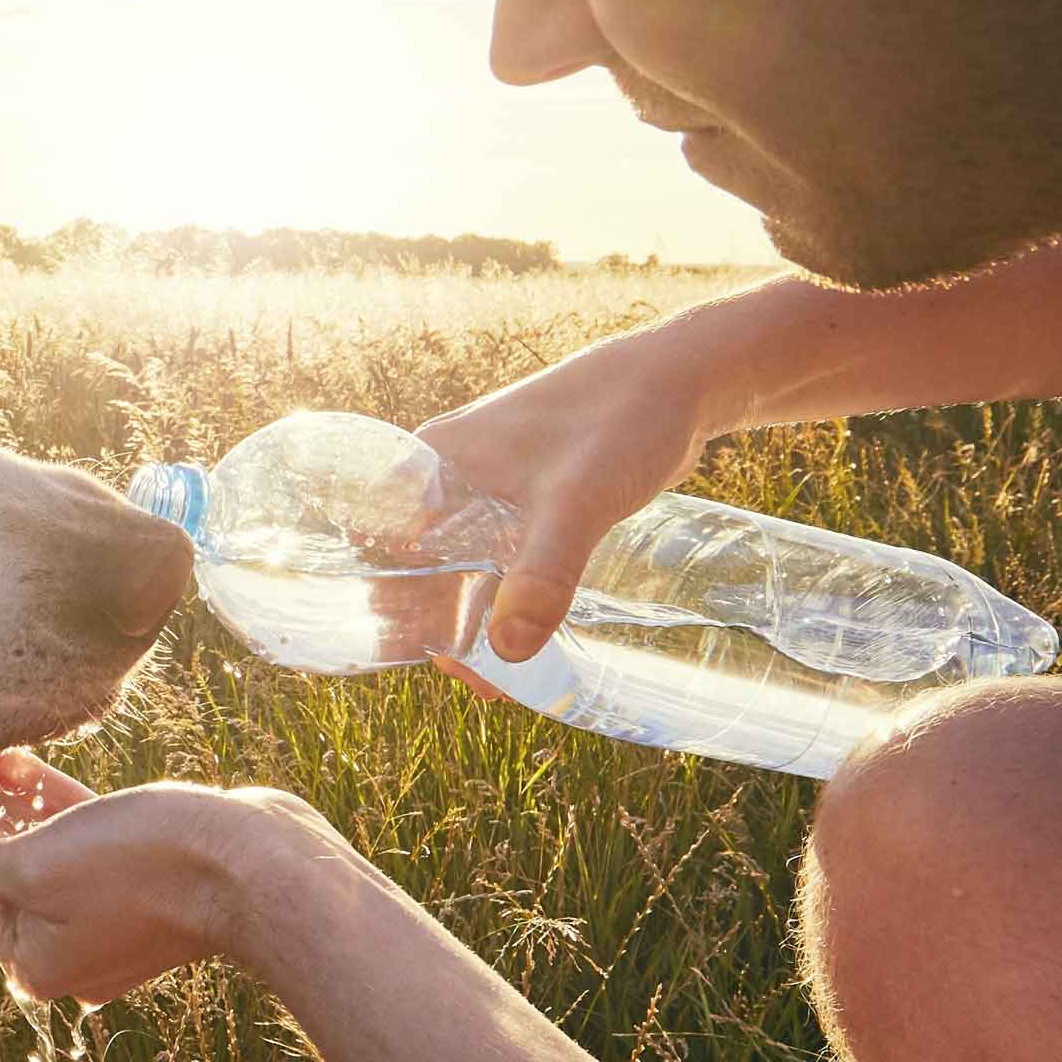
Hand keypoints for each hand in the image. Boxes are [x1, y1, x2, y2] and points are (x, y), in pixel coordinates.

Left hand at [0, 751, 327, 1004]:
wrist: (256, 866)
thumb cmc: (144, 869)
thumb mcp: (36, 868)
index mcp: (36, 958)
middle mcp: (69, 942)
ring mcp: (107, 909)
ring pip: (34, 845)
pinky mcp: (142, 871)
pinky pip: (77, 835)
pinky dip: (45, 801)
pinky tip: (11, 760)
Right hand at [413, 313, 718, 659]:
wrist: (680, 381)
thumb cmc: (618, 421)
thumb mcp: (575, 501)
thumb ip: (543, 573)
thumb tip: (507, 651)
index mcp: (433, 462)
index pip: (381, 544)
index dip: (389, 604)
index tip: (419, 657)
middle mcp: (451, 472)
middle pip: (420, 561)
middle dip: (438, 623)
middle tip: (477, 680)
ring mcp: (491, 484)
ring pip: (465, 561)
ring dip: (476, 612)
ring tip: (503, 676)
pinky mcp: (532, 496)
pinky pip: (504, 554)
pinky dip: (508, 593)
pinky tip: (528, 631)